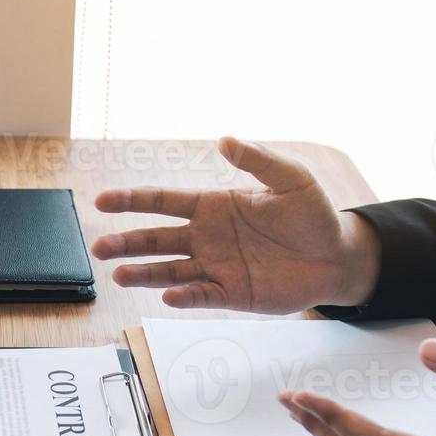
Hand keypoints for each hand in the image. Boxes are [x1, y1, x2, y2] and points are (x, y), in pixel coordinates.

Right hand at [92, 137, 380, 312]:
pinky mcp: (231, 294)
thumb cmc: (313, 215)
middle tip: (98, 249)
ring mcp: (216, 268)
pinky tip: (168, 294)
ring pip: (169, 271)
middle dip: (126, 243)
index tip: (102, 202)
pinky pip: (201, 296)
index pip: (163, 202)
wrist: (337, 257)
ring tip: (118, 276)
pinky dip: (184, 295)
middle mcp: (207, 238)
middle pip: (156, 240)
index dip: (132, 201)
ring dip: (144, 273)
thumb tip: (225, 140)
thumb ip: (257, 160)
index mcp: (213, 207)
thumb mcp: (290, 178)